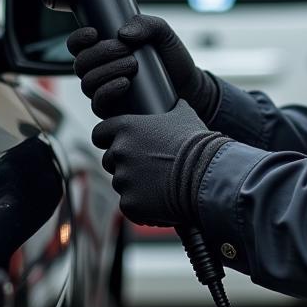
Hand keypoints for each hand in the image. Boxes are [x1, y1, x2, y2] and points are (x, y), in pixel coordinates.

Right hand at [67, 14, 218, 118]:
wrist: (190, 87)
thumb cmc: (172, 59)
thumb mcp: (163, 34)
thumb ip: (146, 24)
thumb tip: (123, 34)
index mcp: (104, 51)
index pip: (78, 45)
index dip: (79, 39)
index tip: (94, 33)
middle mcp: (100, 72)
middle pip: (81, 64)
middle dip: (100, 53)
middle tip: (125, 49)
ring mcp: (105, 92)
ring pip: (87, 83)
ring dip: (106, 71)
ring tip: (132, 65)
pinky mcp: (114, 111)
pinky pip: (98, 104)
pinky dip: (107, 92)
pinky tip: (124, 83)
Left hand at [91, 100, 229, 226]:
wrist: (206, 176)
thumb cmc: (196, 144)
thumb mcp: (184, 115)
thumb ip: (171, 107)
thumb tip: (175, 100)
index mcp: (126, 128)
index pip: (99, 133)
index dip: (106, 139)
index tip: (113, 144)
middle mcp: (119, 152)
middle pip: (109, 160)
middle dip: (123, 164)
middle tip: (147, 167)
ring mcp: (123, 180)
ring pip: (121, 183)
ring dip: (134, 184)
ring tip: (159, 185)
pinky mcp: (130, 204)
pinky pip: (129, 204)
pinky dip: (141, 205)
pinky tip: (160, 201)